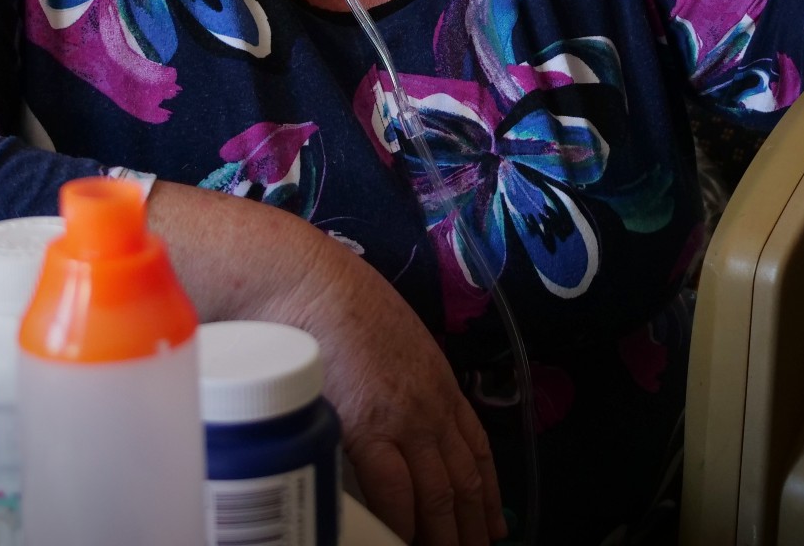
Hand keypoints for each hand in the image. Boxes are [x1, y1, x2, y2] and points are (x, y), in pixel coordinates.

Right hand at [266, 239, 506, 545]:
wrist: (311, 283)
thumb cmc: (337, 301)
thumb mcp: (390, 337)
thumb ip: (399, 375)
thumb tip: (386, 402)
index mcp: (438, 382)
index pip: (475, 448)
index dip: (486, 491)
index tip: (493, 522)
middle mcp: (431, 405)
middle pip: (463, 479)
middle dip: (471, 524)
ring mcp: (404, 419)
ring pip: (438, 495)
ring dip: (444, 535)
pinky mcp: (368, 430)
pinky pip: (395, 493)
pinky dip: (403, 526)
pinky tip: (405, 543)